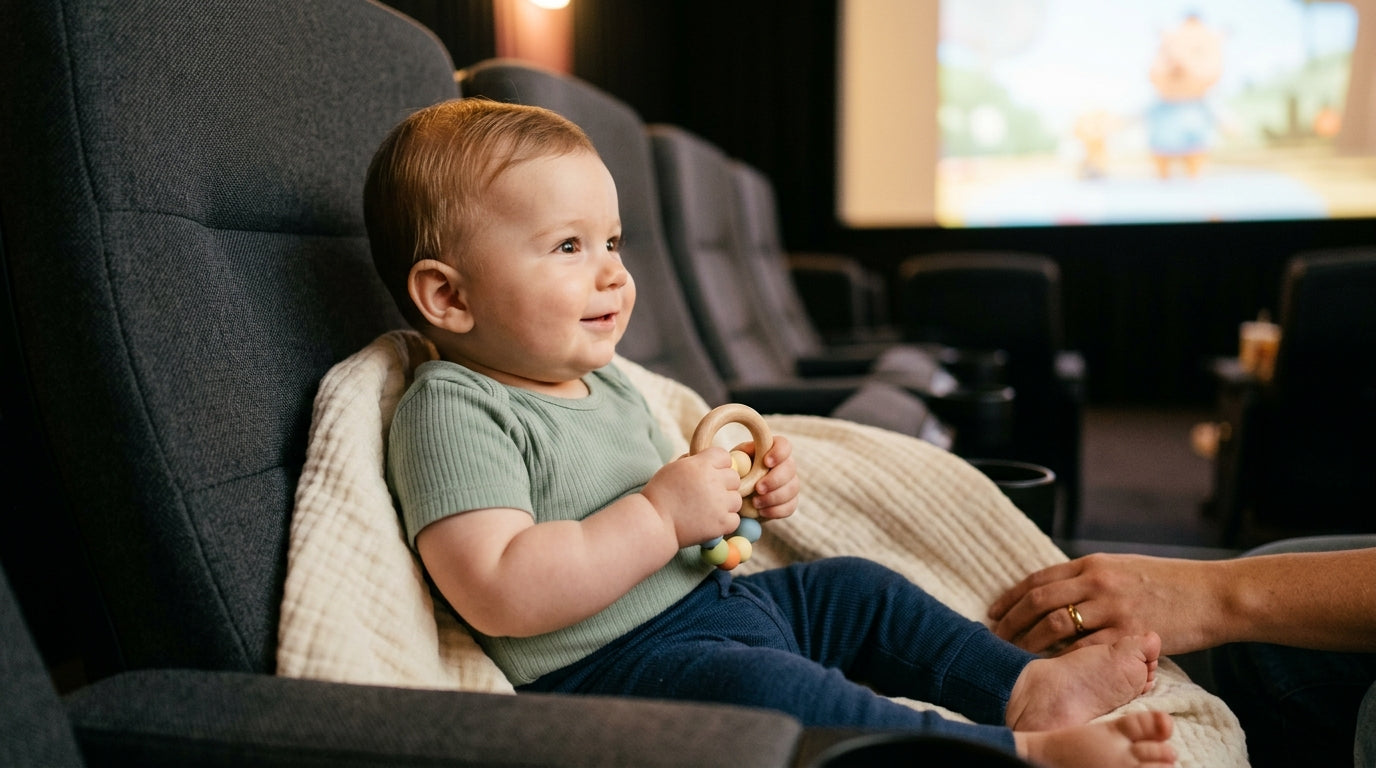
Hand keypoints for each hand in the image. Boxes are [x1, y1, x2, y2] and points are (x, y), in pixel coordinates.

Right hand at [641, 447, 741, 547]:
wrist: (653, 523)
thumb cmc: (659, 494)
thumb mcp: (673, 468)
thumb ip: (694, 462)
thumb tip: (708, 459)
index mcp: (701, 465)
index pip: (725, 456)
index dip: (718, 465)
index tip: (709, 473)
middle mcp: (714, 482)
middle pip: (734, 477)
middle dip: (724, 484)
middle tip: (707, 493)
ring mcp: (720, 504)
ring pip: (736, 499)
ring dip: (726, 503)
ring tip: (708, 508)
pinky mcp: (722, 523)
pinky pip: (734, 518)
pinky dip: (725, 521)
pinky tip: (710, 521)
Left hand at [738, 435, 798, 519]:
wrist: (734, 499)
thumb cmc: (733, 477)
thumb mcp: (732, 466)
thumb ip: (738, 459)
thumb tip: (743, 455)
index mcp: (771, 451)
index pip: (784, 445)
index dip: (779, 452)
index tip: (766, 462)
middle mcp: (784, 465)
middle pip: (790, 467)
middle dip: (775, 479)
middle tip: (758, 488)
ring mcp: (789, 484)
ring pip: (792, 488)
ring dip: (774, 497)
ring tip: (755, 503)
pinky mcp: (790, 502)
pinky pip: (790, 506)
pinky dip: (776, 510)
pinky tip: (762, 511)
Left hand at [987, 553, 1222, 654]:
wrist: (1212, 594)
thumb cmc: (1168, 583)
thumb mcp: (1123, 568)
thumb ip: (1090, 577)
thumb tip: (1057, 591)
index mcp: (1092, 564)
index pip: (1039, 579)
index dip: (1011, 597)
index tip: (994, 611)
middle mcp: (1097, 583)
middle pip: (1038, 602)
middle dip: (1011, 621)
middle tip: (995, 636)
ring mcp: (1112, 608)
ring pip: (1054, 625)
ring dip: (1028, 642)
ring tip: (1015, 654)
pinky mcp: (1128, 633)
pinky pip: (1084, 648)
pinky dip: (1062, 658)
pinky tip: (1050, 667)